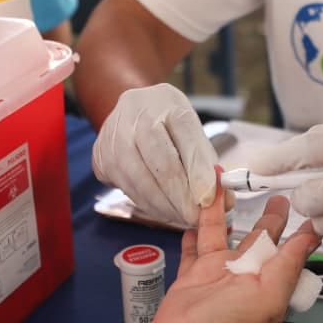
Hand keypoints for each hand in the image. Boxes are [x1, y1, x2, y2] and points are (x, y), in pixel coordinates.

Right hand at [92, 83, 216, 226]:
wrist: (131, 108)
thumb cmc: (168, 122)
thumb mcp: (193, 132)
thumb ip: (208, 165)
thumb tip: (222, 202)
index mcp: (169, 102)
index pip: (188, 141)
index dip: (199, 175)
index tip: (209, 201)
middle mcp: (137, 114)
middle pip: (162, 165)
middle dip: (182, 199)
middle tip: (196, 219)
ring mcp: (113, 134)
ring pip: (141, 182)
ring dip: (164, 207)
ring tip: (181, 218)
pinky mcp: (100, 155)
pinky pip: (126, 188)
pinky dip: (147, 204)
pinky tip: (162, 210)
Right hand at [144, 182, 321, 322]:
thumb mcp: (271, 292)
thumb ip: (290, 261)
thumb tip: (315, 234)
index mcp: (269, 278)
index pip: (287, 244)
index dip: (295, 224)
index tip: (303, 200)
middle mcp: (245, 273)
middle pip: (255, 234)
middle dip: (264, 213)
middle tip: (271, 189)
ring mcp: (217, 272)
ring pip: (220, 231)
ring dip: (220, 208)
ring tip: (221, 181)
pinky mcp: (192, 274)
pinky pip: (193, 246)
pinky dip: (193, 228)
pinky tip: (194, 210)